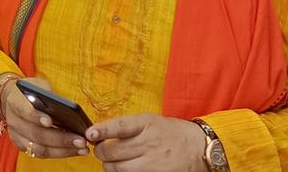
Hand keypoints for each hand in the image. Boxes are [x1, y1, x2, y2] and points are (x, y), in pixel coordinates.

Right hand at [0, 77, 89, 158]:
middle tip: (81, 140)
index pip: (24, 111)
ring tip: (82, 148)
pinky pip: (41, 154)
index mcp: (15, 102)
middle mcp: (13, 121)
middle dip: (60, 139)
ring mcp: (17, 136)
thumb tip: (68, 108)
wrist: (13, 100)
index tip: (50, 121)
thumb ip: (48, 94)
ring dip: (63, 151)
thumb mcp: (38, 85)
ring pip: (39, 149)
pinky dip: (59, 153)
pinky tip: (75, 150)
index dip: (35, 117)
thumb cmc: (31, 92)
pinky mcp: (22, 146)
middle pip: (36, 134)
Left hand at [88, 114, 206, 171]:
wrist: (198, 148)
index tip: (89, 134)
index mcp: (146, 124)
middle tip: (101, 150)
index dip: (102, 130)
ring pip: (117, 168)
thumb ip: (127, 127)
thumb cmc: (170, 133)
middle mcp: (148, 143)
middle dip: (101, 152)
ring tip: (112, 161)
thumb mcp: (151, 121)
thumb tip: (99, 133)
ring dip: (109, 166)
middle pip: (112, 151)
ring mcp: (153, 162)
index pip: (119, 127)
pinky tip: (125, 169)